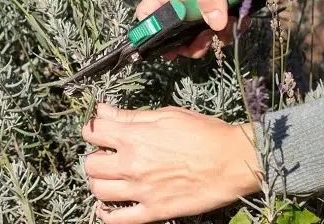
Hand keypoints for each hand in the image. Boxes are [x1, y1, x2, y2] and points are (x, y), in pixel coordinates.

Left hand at [82, 103, 260, 223]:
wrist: (233, 160)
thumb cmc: (203, 132)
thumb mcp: (166, 115)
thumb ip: (130, 116)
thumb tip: (101, 110)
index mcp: (133, 137)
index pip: (92, 132)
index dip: (92, 130)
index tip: (98, 132)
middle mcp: (132, 164)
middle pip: (90, 164)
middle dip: (94, 158)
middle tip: (107, 156)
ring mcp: (141, 190)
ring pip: (98, 190)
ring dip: (99, 183)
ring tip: (110, 178)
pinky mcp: (154, 211)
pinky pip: (117, 219)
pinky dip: (106, 214)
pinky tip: (106, 207)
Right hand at [136, 0, 284, 58]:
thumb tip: (213, 27)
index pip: (149, 11)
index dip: (149, 31)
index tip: (162, 49)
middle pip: (177, 30)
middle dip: (187, 44)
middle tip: (200, 48)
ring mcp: (213, 0)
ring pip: (204, 31)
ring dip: (214, 39)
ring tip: (226, 34)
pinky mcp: (233, 3)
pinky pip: (229, 24)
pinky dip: (234, 28)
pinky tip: (243, 21)